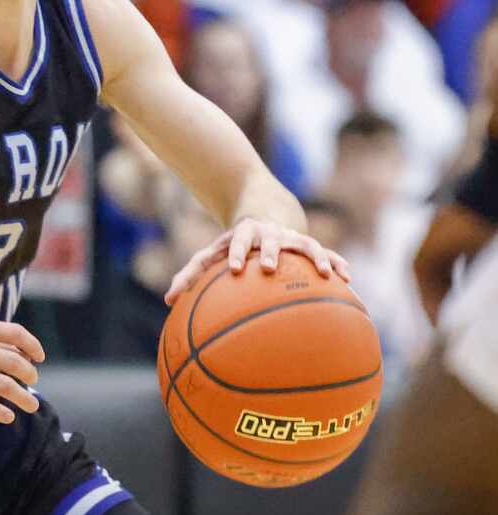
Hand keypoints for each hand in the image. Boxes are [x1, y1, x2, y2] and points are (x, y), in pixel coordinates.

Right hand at [0, 317, 45, 424]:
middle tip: (33, 382)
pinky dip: (1, 412)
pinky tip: (9, 416)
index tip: (39, 359)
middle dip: (30, 375)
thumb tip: (29, 356)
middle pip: (14, 362)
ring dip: (24, 397)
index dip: (32, 346)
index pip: (15, 332)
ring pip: (4, 385)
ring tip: (32, 405)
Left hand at [164, 218, 349, 305]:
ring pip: (304, 244)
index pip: (237, 242)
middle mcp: (268, 234)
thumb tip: (167, 301)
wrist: (263, 213)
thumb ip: (189, 276)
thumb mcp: (211, 254)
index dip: (236, 253)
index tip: (235, 269)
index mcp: (242, 235)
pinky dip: (335, 262)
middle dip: (270, 251)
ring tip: (323, 272)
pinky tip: (347, 277)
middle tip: (271, 267)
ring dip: (313, 255)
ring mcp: (290, 238)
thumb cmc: (231, 245)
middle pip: (269, 239)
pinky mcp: (307, 244)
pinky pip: (324, 252)